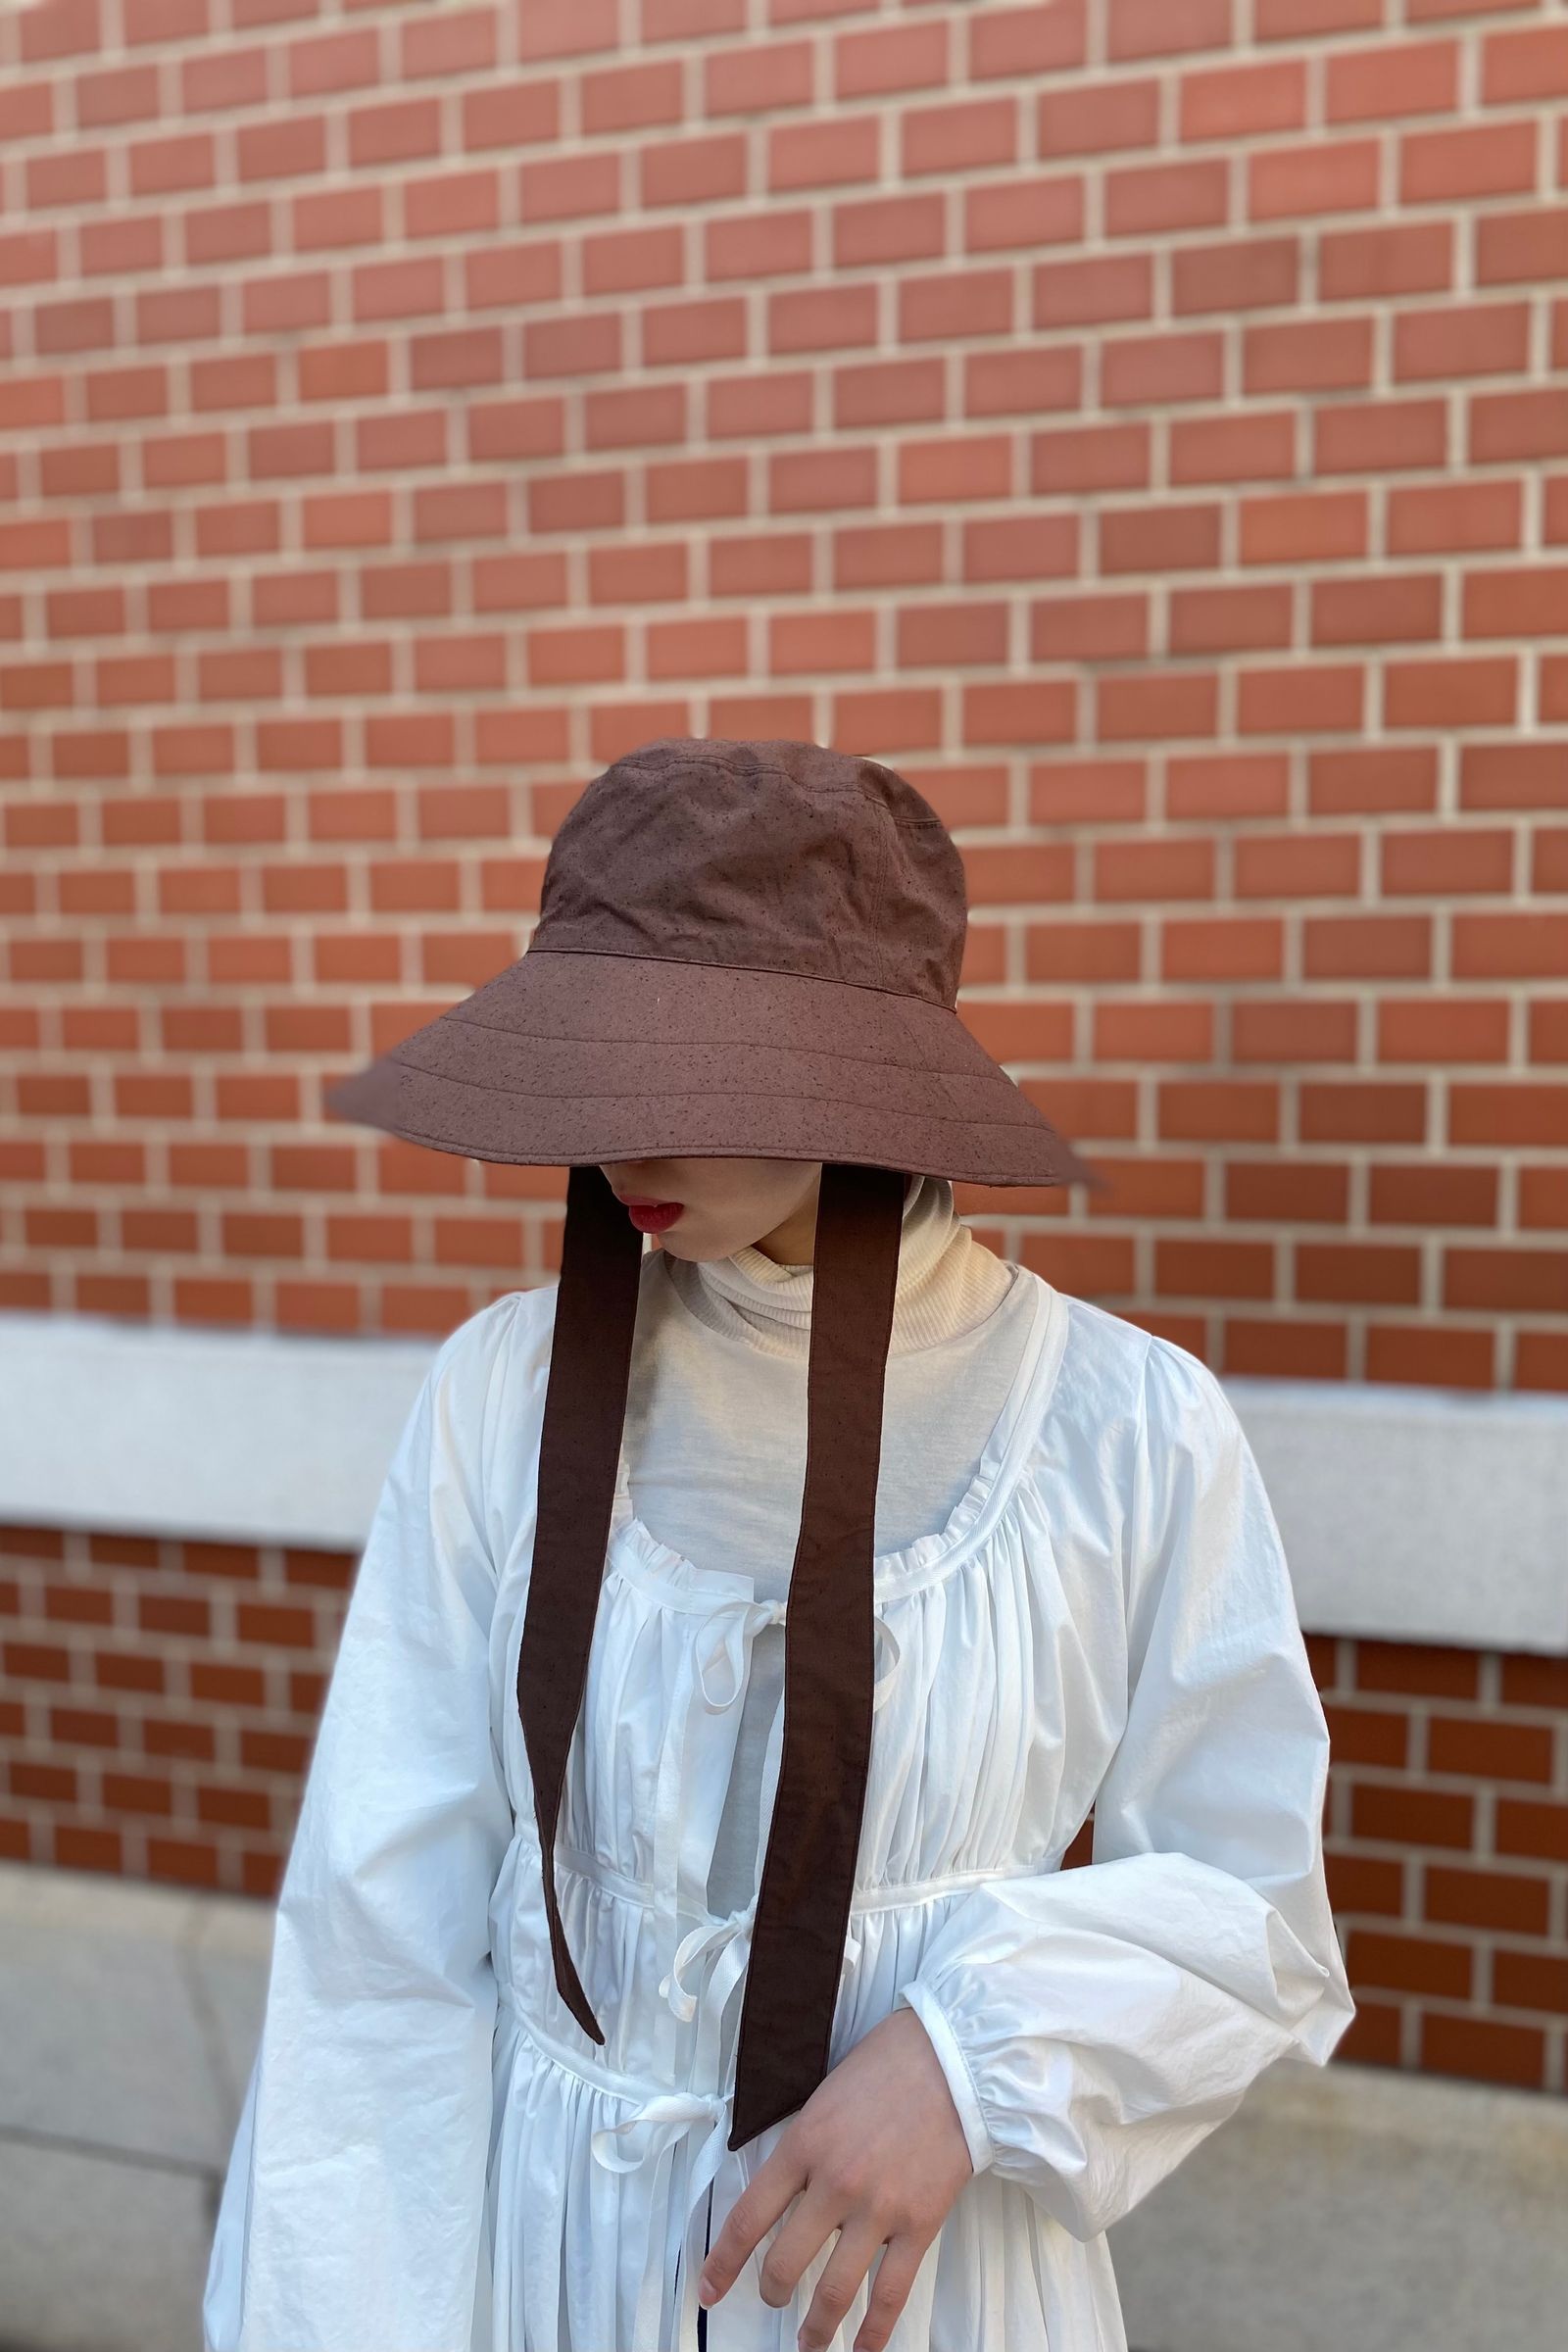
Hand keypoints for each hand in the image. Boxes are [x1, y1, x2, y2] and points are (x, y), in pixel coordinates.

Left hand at [697, 2004, 974, 2351]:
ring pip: (833, 2290)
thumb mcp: (824, 2097)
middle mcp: (834, 2183)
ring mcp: (878, 2209)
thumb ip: (802, 2147)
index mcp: (804, 2145)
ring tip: (808, 2341)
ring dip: (815, 2326)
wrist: (952, 2060)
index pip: (749, 2218)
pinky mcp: (919, 2225)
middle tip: (772, 2298)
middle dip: (772, 2291)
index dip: (723, 2263)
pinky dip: (873, 2331)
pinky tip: (862, 2349)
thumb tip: (783, 2190)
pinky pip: (890, 2293)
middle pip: (785, 2263)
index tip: (709, 2290)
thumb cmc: (887, 2067)